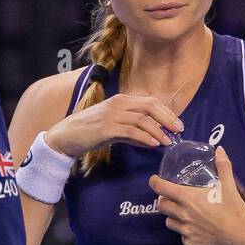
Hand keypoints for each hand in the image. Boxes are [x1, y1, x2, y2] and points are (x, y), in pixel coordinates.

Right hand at [45, 93, 183, 159]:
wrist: (65, 136)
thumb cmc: (89, 132)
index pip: (150, 102)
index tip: (178, 124)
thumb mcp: (114, 129)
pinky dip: (144, 137)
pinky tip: (153, 144)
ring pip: (142, 119)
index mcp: (121, 100)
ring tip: (168, 141)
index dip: (167, 112)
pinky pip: (130, 130)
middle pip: (150, 106)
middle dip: (167, 118)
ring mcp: (111, 114)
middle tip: (179, 131)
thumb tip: (152, 140)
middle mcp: (118, 104)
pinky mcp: (106, 127)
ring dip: (158, 130)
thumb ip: (132, 132)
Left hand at [147, 146, 244, 244]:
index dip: (155, 183)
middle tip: (172, 198)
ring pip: (169, 222)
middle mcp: (183, 215)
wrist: (242, 236)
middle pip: (161, 206)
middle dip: (164, 200)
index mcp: (189, 198)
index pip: (162, 188)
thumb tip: (219, 150)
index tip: (154, 180)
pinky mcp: (190, 244)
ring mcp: (185, 231)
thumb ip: (223, 167)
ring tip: (184, 214)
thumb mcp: (229, 186)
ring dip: (173, 216)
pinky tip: (197, 229)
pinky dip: (186, 232)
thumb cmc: (235, 209)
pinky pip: (182, 236)